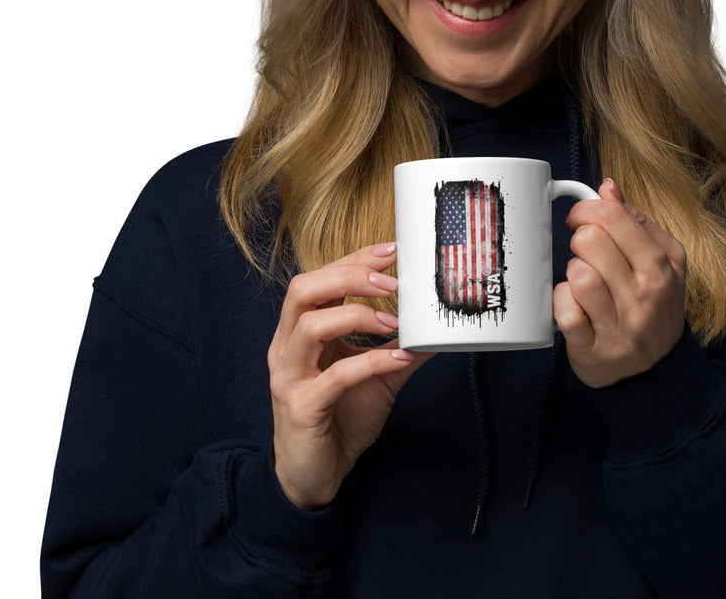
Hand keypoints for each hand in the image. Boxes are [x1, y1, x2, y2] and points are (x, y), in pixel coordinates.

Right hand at [268, 242, 431, 509]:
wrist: (316, 476)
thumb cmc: (339, 418)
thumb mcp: (377, 375)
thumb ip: (401, 347)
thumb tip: (438, 326)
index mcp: (300, 331)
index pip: (319, 279)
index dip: (354, 260)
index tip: (391, 249)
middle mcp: (287, 347)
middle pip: (303, 290)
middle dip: (349, 277)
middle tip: (391, 282)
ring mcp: (290, 377)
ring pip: (309, 326)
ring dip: (358, 316)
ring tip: (395, 321)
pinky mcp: (302, 408)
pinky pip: (335, 377)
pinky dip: (370, 362)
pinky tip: (399, 360)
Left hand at [553, 179, 685, 387]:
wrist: (657, 374)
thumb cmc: (653, 309)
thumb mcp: (660, 263)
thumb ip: (635, 222)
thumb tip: (608, 187)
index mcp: (663, 264)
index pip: (614, 216)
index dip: (586, 210)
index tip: (579, 220)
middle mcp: (647, 294)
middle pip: (591, 240)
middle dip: (579, 241)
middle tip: (584, 254)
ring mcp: (622, 325)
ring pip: (579, 275)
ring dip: (572, 273)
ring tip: (583, 282)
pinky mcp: (594, 350)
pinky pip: (564, 312)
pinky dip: (561, 303)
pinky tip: (572, 305)